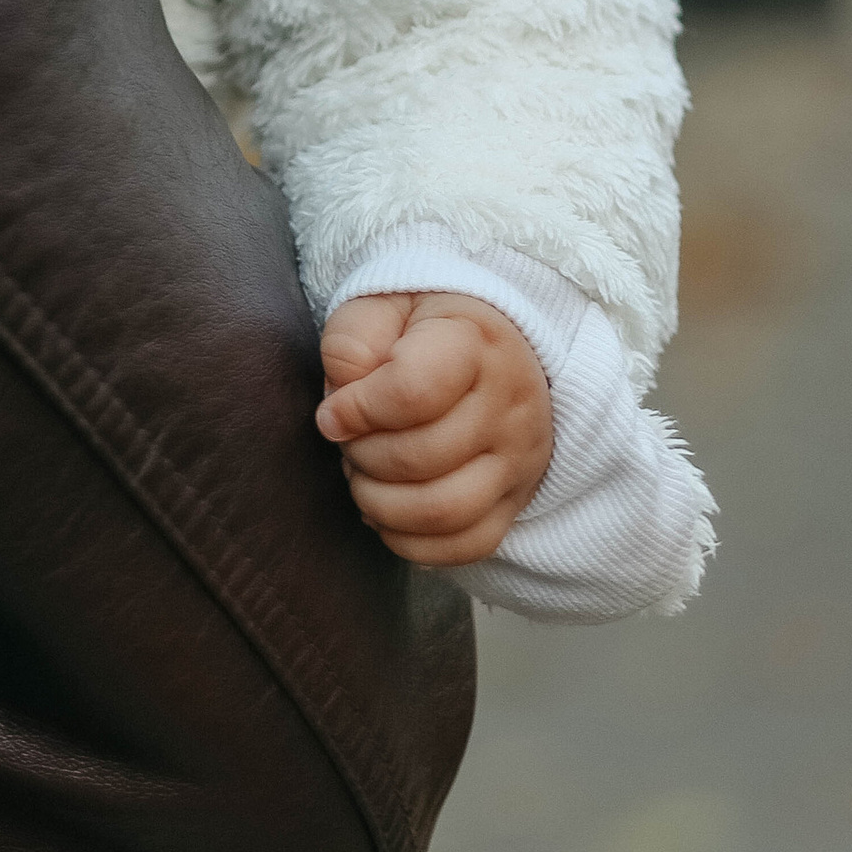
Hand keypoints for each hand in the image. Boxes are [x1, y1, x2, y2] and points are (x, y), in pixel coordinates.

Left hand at [315, 288, 554, 566]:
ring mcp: (518, 460)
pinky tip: (388, 511)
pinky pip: (467, 546)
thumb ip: (351, 340)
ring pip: (444, 511)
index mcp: (475, 344)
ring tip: (363, 478)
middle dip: (363, 457)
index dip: (358, 409)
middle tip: (347, 443)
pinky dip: (412, 541)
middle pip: (422, 457)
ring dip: (382, 504)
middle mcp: (508, 406)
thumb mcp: (381, 305)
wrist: (489, 347)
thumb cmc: (422, 327)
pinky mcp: (515, 501)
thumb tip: (340, 403)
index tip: (332, 412)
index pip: (414, 391)